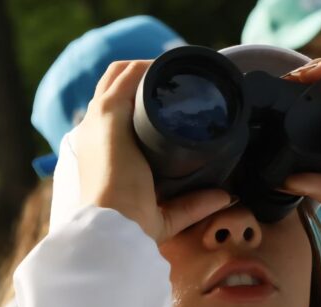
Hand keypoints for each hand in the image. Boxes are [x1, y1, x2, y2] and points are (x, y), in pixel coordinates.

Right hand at [71, 60, 230, 242]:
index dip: (138, 104)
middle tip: (178, 83)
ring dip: (146, 68)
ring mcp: (99, 121)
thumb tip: (225, 197)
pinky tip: (168, 66)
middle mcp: (94, 133)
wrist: (114, 226)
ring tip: (177, 68)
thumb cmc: (133, 225)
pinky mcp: (108, 114)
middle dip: (144, 79)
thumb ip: (193, 204)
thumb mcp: (167, 214)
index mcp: (100, 153)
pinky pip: (125, 76)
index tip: (170, 103)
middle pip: (113, 88)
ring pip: (118, 75)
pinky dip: (146, 67)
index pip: (113, 115)